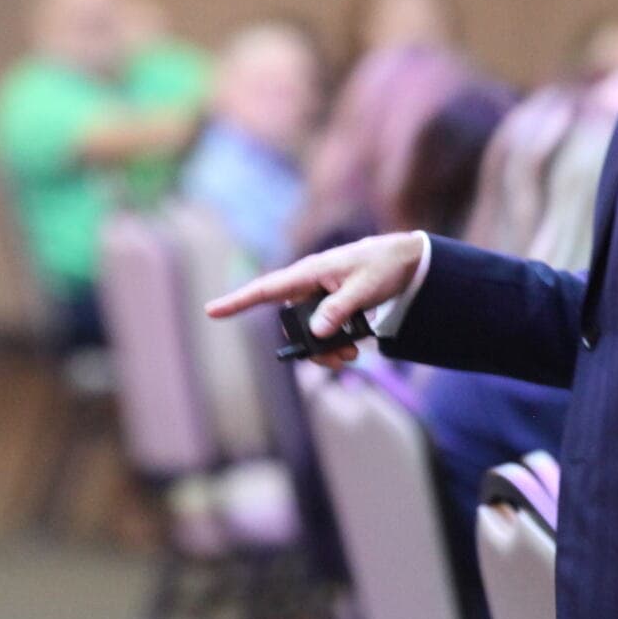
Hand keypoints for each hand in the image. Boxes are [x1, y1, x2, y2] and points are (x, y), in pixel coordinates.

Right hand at [201, 232, 425, 366]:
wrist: (406, 259)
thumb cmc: (382, 266)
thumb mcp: (364, 289)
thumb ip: (339, 309)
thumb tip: (316, 332)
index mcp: (310, 272)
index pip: (267, 288)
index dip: (238, 301)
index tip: (212, 310)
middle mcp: (309, 283)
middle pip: (292, 321)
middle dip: (310, 345)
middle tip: (340, 359)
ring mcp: (320, 294)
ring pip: (309, 329)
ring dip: (326, 347)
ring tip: (352, 355)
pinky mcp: (331, 302)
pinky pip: (323, 327)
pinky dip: (335, 341)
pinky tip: (355, 346)